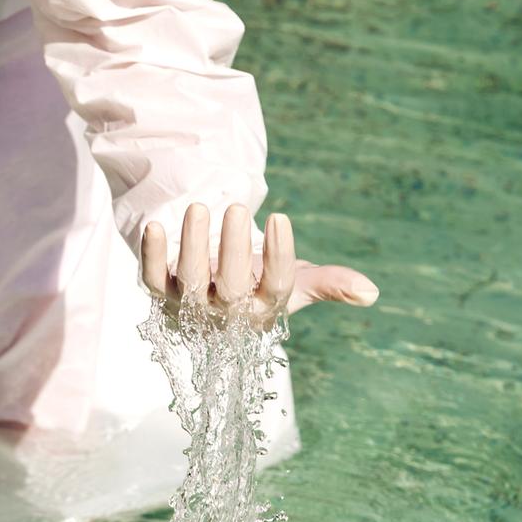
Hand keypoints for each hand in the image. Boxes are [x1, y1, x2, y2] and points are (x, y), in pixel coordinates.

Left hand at [141, 204, 378, 325]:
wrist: (208, 301)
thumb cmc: (258, 284)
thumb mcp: (295, 283)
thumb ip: (329, 284)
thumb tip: (371, 292)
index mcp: (263, 310)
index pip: (275, 288)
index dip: (280, 256)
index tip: (280, 218)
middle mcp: (224, 313)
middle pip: (228, 287)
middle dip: (232, 248)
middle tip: (238, 208)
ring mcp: (188, 304)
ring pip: (186, 281)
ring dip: (191, 244)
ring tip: (200, 207)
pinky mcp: (158, 291)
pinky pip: (149, 277)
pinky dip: (150, 253)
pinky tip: (154, 225)